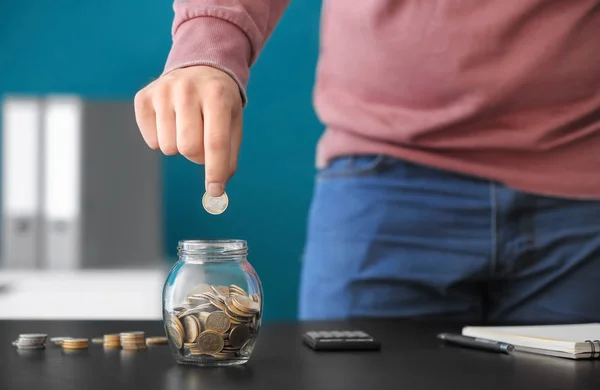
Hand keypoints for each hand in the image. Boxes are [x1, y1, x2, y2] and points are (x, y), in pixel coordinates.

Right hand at [134, 66, 241, 195]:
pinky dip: (161, 140)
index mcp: (217, 96)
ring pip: (168, 147)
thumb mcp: (233, 123)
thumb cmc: (219, 103)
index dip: (215, 171)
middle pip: (188, 148)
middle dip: (197, 156)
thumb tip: (217, 190)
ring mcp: (163, 91)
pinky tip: (171, 122)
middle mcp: (188, 89)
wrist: (200, 68)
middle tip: (202, 144)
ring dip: (179, 147)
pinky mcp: (143, 97)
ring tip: (186, 127)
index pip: (215, 142)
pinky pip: (151, 140)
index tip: (215, 191)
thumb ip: (229, 157)